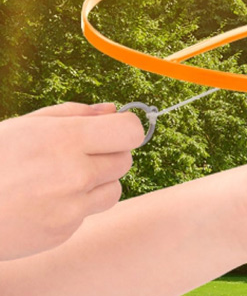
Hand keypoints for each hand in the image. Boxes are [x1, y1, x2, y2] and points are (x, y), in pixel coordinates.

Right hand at [0, 102, 143, 259]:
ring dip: (98, 182)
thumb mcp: (23, 126)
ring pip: (114, 188)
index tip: (114, 130)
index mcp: (64, 139)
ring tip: (62, 179)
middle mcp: (73, 173)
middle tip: (79, 155)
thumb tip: (113, 110)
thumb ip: (73, 114)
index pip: (129, 131)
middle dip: (109, 155)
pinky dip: (77, 205)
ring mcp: (71, 205)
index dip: (125, 129)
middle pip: (125, 160)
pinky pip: (90, 212)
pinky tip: (47, 200)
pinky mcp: (65, 230)